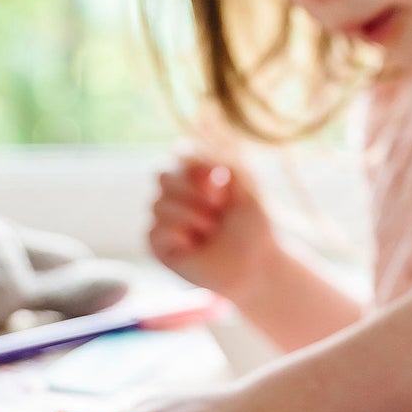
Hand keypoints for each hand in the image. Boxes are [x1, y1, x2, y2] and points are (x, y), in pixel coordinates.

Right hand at [148, 152, 284, 309]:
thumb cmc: (254, 225)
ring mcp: (166, 220)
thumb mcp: (244, 182)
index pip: (179, 155)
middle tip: (219, 207)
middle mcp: (177, 195)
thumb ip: (217, 157)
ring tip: (212, 230)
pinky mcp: (159, 246)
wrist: (258, 264)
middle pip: (162, 174)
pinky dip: (178, 234)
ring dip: (191, 215)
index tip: (222, 181)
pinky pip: (153, 230)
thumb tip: (181, 147)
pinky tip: (195, 245)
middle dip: (192, 190)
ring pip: (157, 204)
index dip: (197, 166)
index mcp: (195, 177)